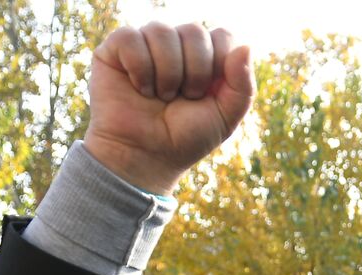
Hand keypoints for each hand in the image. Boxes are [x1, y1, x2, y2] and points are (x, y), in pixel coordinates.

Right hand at [84, 22, 254, 193]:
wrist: (147, 156)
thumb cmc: (186, 137)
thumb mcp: (225, 117)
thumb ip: (242, 85)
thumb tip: (246, 47)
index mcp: (207, 57)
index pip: (222, 36)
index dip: (219, 62)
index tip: (208, 93)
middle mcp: (177, 45)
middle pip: (194, 31)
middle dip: (195, 72)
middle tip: (185, 97)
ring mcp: (147, 44)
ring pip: (162, 31)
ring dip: (167, 73)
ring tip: (161, 96)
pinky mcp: (116, 49)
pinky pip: (130, 37)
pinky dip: (139, 68)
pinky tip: (139, 87)